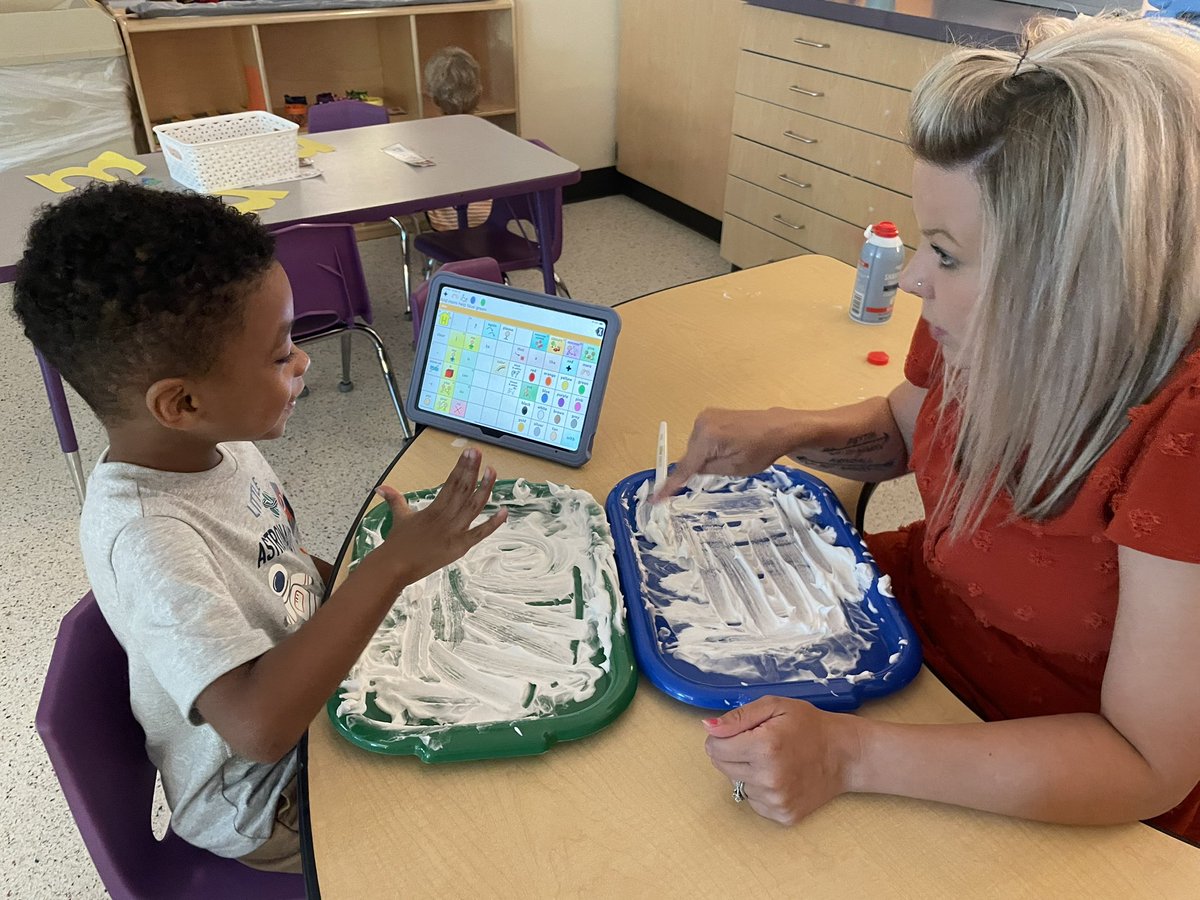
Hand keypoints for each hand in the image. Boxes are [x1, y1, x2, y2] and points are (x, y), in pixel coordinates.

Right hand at [368, 448, 507, 589]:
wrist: (395, 567)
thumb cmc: (398, 543)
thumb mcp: (399, 517)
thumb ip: (394, 499)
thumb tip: (380, 487)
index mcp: (433, 508)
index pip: (451, 482)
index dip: (461, 467)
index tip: (469, 453)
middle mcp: (446, 517)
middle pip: (463, 490)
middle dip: (472, 470)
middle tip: (479, 453)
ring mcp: (455, 532)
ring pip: (474, 507)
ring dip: (485, 488)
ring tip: (492, 471)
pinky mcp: (461, 547)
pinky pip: (480, 534)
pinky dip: (493, 523)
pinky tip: (504, 511)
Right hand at [653, 408, 792, 500]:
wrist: (778, 427)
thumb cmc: (761, 450)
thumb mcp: (735, 468)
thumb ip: (707, 470)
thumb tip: (690, 470)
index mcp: (707, 437)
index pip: (685, 466)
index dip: (671, 485)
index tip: (656, 499)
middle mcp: (701, 423)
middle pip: (690, 456)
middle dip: (699, 467)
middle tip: (726, 467)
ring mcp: (705, 416)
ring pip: (695, 448)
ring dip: (705, 457)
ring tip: (731, 454)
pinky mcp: (710, 415)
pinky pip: (701, 438)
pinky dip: (708, 447)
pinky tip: (727, 447)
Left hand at [703, 696, 859, 825]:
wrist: (845, 755)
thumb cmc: (810, 726)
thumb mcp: (775, 707)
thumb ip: (738, 717)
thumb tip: (707, 727)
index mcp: (764, 747)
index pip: (714, 748)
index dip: (723, 737)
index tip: (741, 732)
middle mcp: (768, 778)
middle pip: (722, 767)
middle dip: (733, 753)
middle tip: (759, 744)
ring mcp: (776, 800)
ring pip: (738, 784)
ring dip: (747, 771)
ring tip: (774, 760)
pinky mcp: (783, 815)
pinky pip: (754, 801)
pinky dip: (760, 789)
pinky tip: (780, 776)